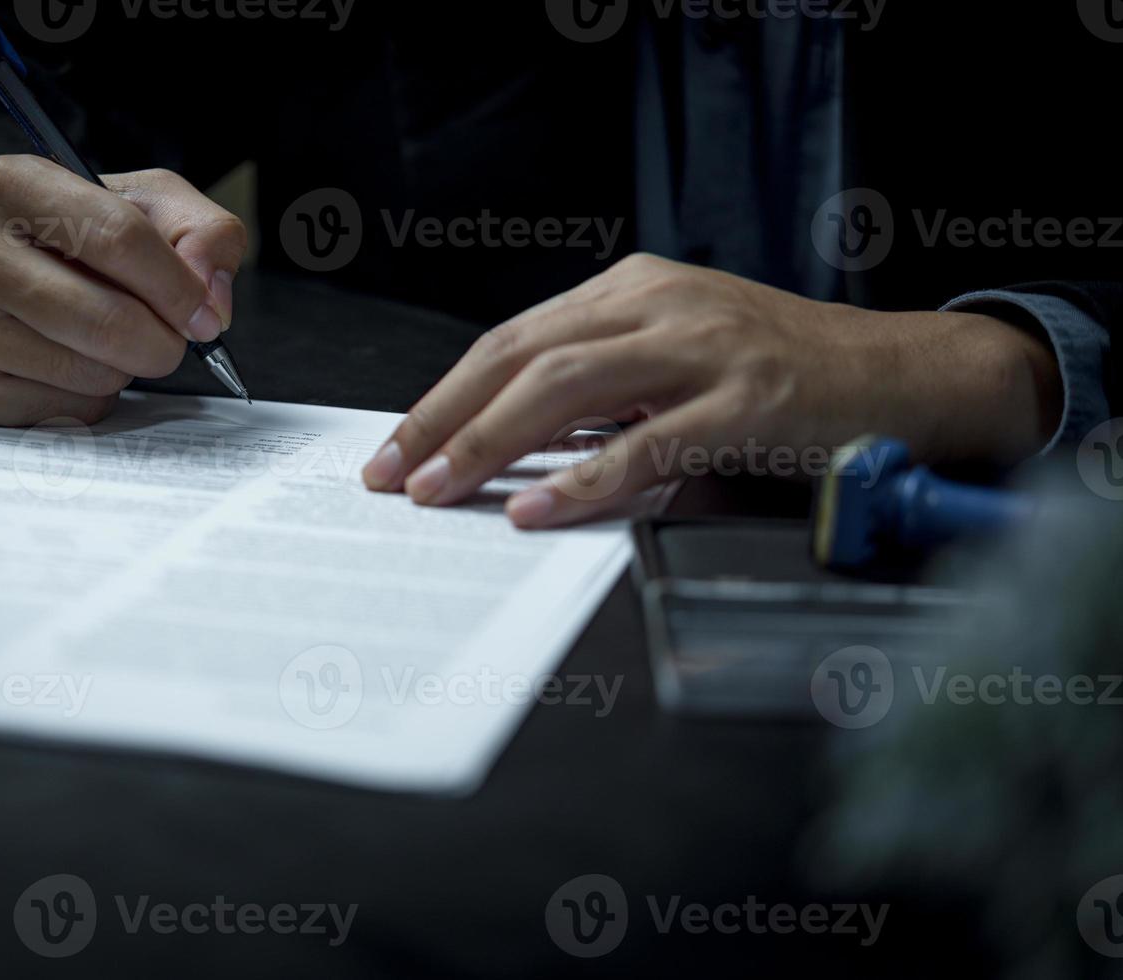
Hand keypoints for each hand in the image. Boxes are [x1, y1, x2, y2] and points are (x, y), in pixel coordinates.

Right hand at [0, 156, 246, 425]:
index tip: (203, 313)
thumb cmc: (68, 232)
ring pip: (91, 375)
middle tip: (168, 337)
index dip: (178, 286)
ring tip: (105, 337)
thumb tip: (211, 303)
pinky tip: (71, 362)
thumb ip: (201, 233)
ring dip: (125, 367)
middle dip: (162, 341)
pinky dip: (91, 396)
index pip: (119, 238)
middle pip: (108, 321)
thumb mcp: (141, 202)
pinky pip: (67, 412)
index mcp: (14, 184)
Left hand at [362, 254, 1061, 527]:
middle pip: (521, 357)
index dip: (445, 395)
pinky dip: (582, 480)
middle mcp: (661, 303)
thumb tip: (511, 447)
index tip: (396, 444)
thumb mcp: (681, 358)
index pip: (513, 339)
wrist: (907, 373)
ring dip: (488, 445)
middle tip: (390, 473)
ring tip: (437, 490)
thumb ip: (604, 390)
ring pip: (566, 390)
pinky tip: (535, 510)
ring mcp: (705, 346)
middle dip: (442, 419)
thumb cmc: (788, 375)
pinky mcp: (748, 401)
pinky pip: (647, 445)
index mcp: (635, 289)